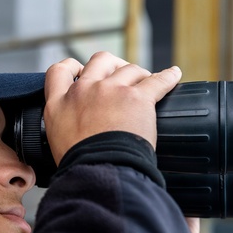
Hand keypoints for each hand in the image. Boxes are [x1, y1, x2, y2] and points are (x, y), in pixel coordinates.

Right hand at [43, 52, 181, 163]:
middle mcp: (84, 91)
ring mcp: (111, 90)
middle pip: (100, 61)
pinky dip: (168, 77)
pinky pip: (157, 81)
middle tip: (122, 77)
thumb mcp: (58, 143)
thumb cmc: (81, 166)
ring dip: (139, 74)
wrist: (100, 171)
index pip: (59, 71)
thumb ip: (63, 127)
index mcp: (59, 104)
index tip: (83, 72)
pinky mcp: (137, 98)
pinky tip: (174, 75)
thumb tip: (76, 132)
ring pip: (129, 68)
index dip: (73, 67)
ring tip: (147, 84)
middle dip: (113, 65)